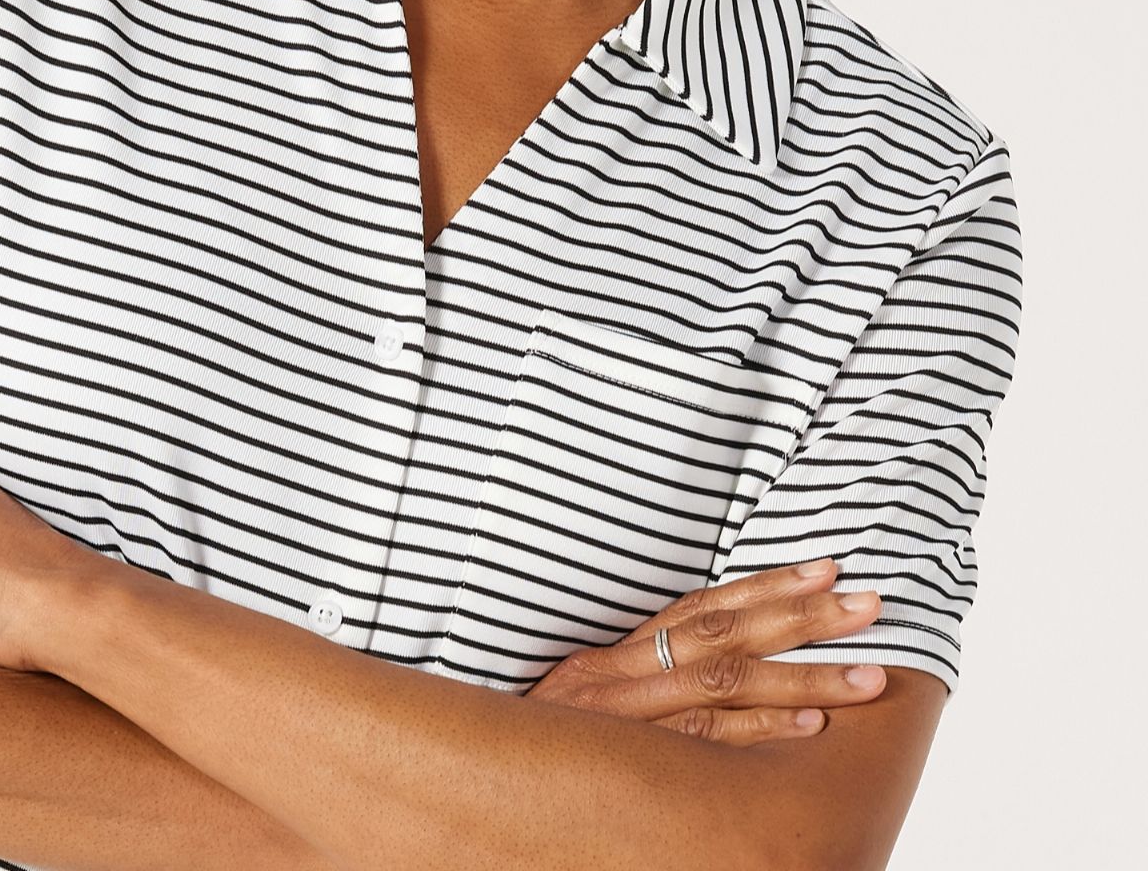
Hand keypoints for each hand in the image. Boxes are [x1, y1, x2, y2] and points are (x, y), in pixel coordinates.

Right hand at [523, 559, 885, 743]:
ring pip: (723, 680)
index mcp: (612, 658)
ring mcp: (622, 716)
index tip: (823, 566)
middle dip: (801, 615)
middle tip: (869, 602)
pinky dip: (757, 727)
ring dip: (802, 674)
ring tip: (868, 674)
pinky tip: (810, 724)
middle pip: (723, 632)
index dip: (764, 584)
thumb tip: (707, 671)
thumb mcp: (578, 711)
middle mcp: (618, 675)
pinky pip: (702, 740)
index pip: (699, 607)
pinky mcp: (625, 758)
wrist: (471, 775)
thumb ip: (633, 689)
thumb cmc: (534, 752)